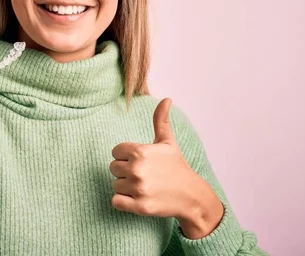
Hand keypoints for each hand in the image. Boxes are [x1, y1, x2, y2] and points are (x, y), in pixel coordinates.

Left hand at [109, 98, 223, 237]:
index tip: (140, 161)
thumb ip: (161, 120)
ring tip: (143, 186)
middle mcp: (137, 169)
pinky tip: (137, 198)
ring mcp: (138, 188)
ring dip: (125, 187)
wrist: (191, 196)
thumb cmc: (176, 167)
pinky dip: (123, 201)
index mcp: (141, 151)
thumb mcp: (168, 142)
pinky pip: (115, 201)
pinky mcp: (139, 206)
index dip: (126, 156)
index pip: (115, 152)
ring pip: (115, 185)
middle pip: (113, 168)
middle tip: (143, 175)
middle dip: (125, 172)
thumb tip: (167, 99)